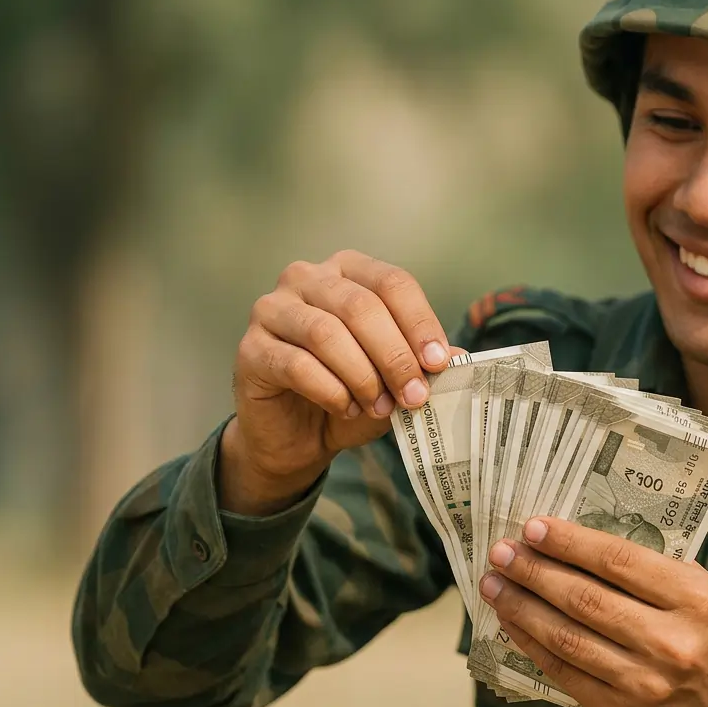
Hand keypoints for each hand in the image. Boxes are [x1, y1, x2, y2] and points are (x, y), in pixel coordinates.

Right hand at [221, 250, 458, 515]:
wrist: (296, 436)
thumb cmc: (349, 394)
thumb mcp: (394, 378)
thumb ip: (421, 363)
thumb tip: (456, 357)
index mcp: (348, 271)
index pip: (392, 283)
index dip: (420, 323)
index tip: (439, 362)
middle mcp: (306, 278)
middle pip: (361, 306)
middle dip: (394, 355)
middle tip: (414, 395)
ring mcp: (272, 309)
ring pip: (327, 333)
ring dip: (363, 376)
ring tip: (380, 407)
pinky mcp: (250, 349)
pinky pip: (297, 365)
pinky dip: (331, 391)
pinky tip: (345, 408)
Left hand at [479, 517, 707, 706]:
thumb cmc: (706, 635)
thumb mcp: (696, 589)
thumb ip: (646, 568)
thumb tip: (571, 543)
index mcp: (693, 598)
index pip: (619, 562)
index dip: (569, 543)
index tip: (534, 527)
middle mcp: (669, 641)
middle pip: (585, 599)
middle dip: (534, 571)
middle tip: (502, 552)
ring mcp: (642, 682)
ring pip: (566, 637)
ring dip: (522, 607)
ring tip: (494, 583)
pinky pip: (562, 671)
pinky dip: (531, 643)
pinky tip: (511, 621)